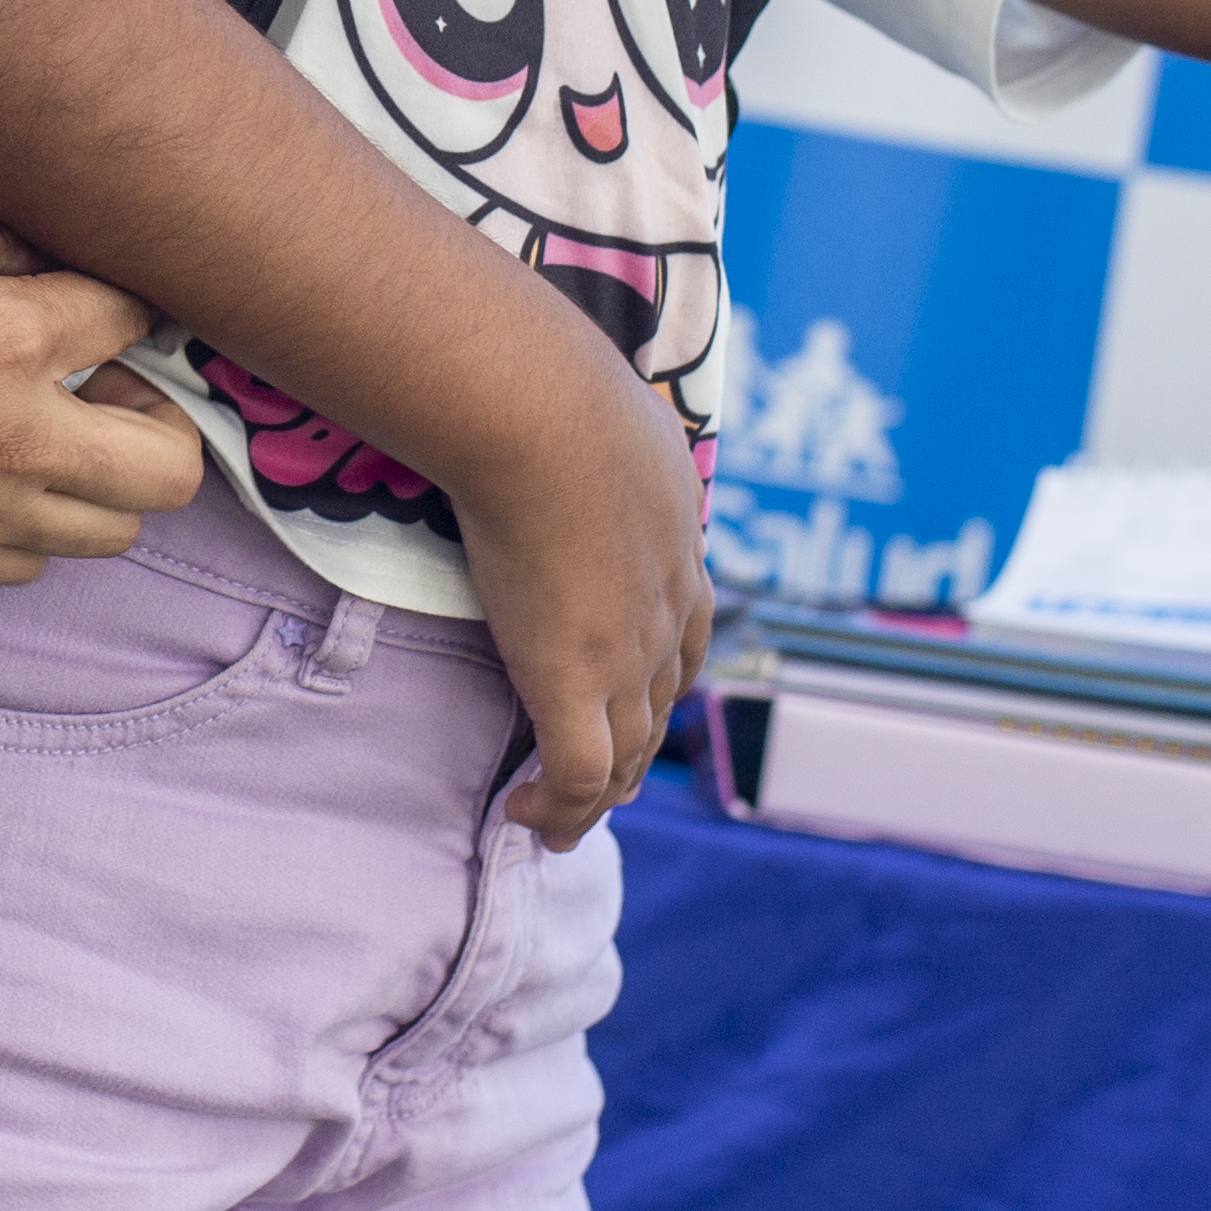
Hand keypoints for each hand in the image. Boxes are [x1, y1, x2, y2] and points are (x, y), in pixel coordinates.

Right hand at [0, 196, 203, 581]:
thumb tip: (35, 250)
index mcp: (13, 344)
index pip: (133, 317)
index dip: (127, 294)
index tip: (106, 293)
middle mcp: (22, 444)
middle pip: (170, 466)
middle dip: (164, 418)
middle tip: (114, 385)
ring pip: (112, 533)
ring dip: (104, 482)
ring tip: (57, 438)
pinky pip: (30, 566)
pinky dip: (33, 527)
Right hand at [454, 365, 717, 852]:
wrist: (546, 417)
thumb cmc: (564, 392)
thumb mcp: (611, 407)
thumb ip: (607, 424)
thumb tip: (582, 391)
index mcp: (679, 555)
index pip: (686, 643)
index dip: (660, 683)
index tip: (627, 698)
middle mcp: (664, 617)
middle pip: (660, 711)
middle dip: (631, 755)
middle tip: (593, 784)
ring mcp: (623, 658)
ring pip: (624, 757)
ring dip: (595, 798)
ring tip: (557, 819)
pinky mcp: (571, 683)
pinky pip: (576, 778)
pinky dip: (558, 811)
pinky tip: (525, 818)